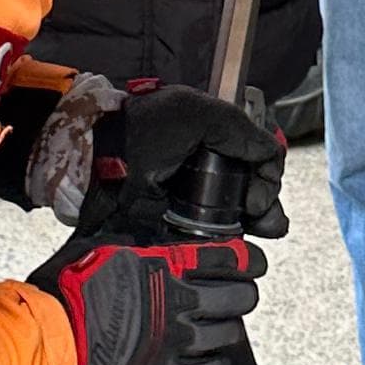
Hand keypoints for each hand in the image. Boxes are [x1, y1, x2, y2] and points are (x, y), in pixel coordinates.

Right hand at [31, 237, 265, 364]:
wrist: (44, 335)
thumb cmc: (65, 286)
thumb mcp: (103, 244)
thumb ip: (138, 241)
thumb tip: (156, 236)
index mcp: (165, 264)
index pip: (230, 258)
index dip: (249, 259)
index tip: (252, 263)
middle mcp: (177, 301)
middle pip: (240, 297)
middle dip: (243, 294)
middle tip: (236, 296)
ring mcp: (172, 341)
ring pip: (228, 335)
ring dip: (227, 329)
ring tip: (217, 327)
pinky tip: (213, 362)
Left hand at [87, 87, 287, 238]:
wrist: (94, 164)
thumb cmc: (141, 132)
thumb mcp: (197, 115)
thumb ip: (241, 131)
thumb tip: (270, 159)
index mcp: (214, 141)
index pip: (260, 160)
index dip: (268, 176)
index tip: (257, 193)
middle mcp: (208, 171)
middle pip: (256, 193)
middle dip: (268, 207)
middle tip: (264, 219)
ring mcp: (194, 202)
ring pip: (240, 220)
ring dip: (257, 227)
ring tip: (258, 232)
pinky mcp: (179, 230)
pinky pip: (214, 242)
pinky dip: (231, 247)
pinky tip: (238, 248)